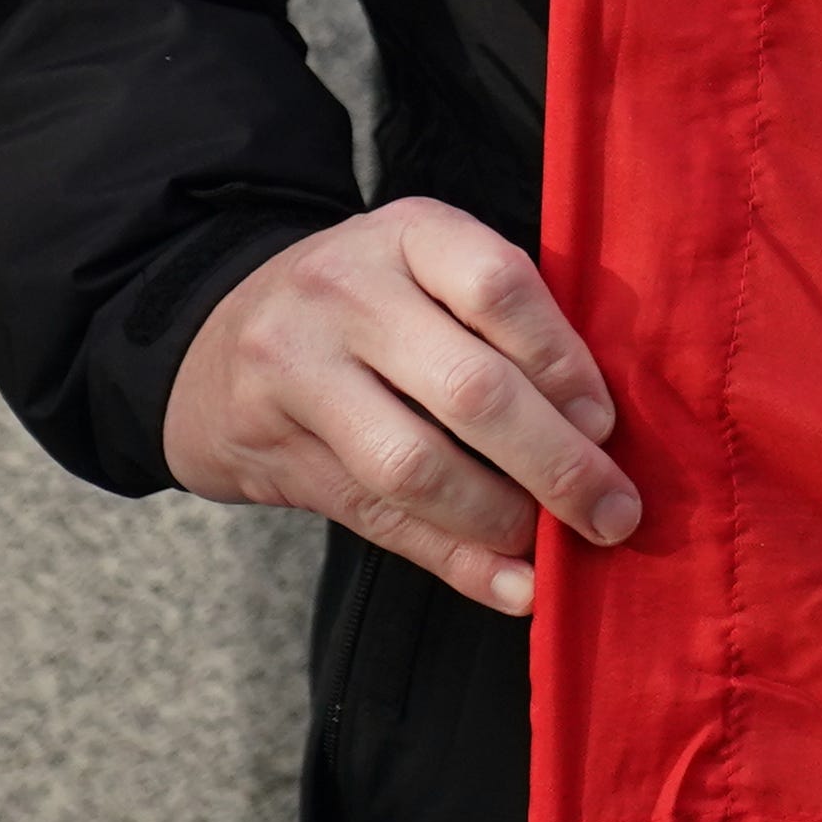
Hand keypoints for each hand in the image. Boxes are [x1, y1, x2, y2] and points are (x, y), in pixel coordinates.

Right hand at [165, 198, 639, 613]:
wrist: (208, 337)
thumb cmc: (366, 305)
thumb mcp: (426, 273)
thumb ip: (504, 325)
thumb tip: (603, 431)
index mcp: (409, 234)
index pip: (500, 287)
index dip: (564, 363)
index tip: (606, 424)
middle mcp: (345, 293)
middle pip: (470, 389)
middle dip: (556, 464)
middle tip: (614, 512)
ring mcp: (296, 371)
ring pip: (415, 465)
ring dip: (502, 521)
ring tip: (558, 546)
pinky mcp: (270, 450)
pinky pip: (376, 518)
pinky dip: (456, 561)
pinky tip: (511, 587)